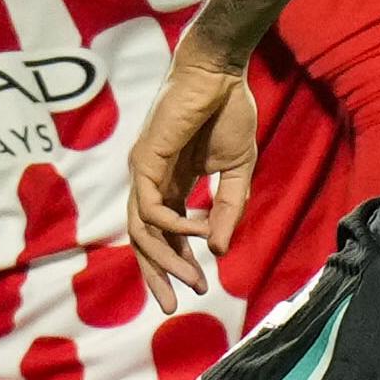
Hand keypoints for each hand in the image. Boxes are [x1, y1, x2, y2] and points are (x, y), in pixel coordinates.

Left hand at [126, 47, 257, 304]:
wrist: (220, 73)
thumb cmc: (228, 113)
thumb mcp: (238, 171)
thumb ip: (228, 209)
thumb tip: (220, 251)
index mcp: (169, 184)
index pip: (162, 235)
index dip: (176, 264)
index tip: (197, 290)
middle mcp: (150, 182)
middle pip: (142, 241)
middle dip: (157, 275)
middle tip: (174, 306)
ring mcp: (142, 171)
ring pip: (142, 231)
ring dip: (167, 259)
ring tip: (193, 279)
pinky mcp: (144, 160)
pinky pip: (153, 207)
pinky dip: (175, 226)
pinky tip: (199, 232)